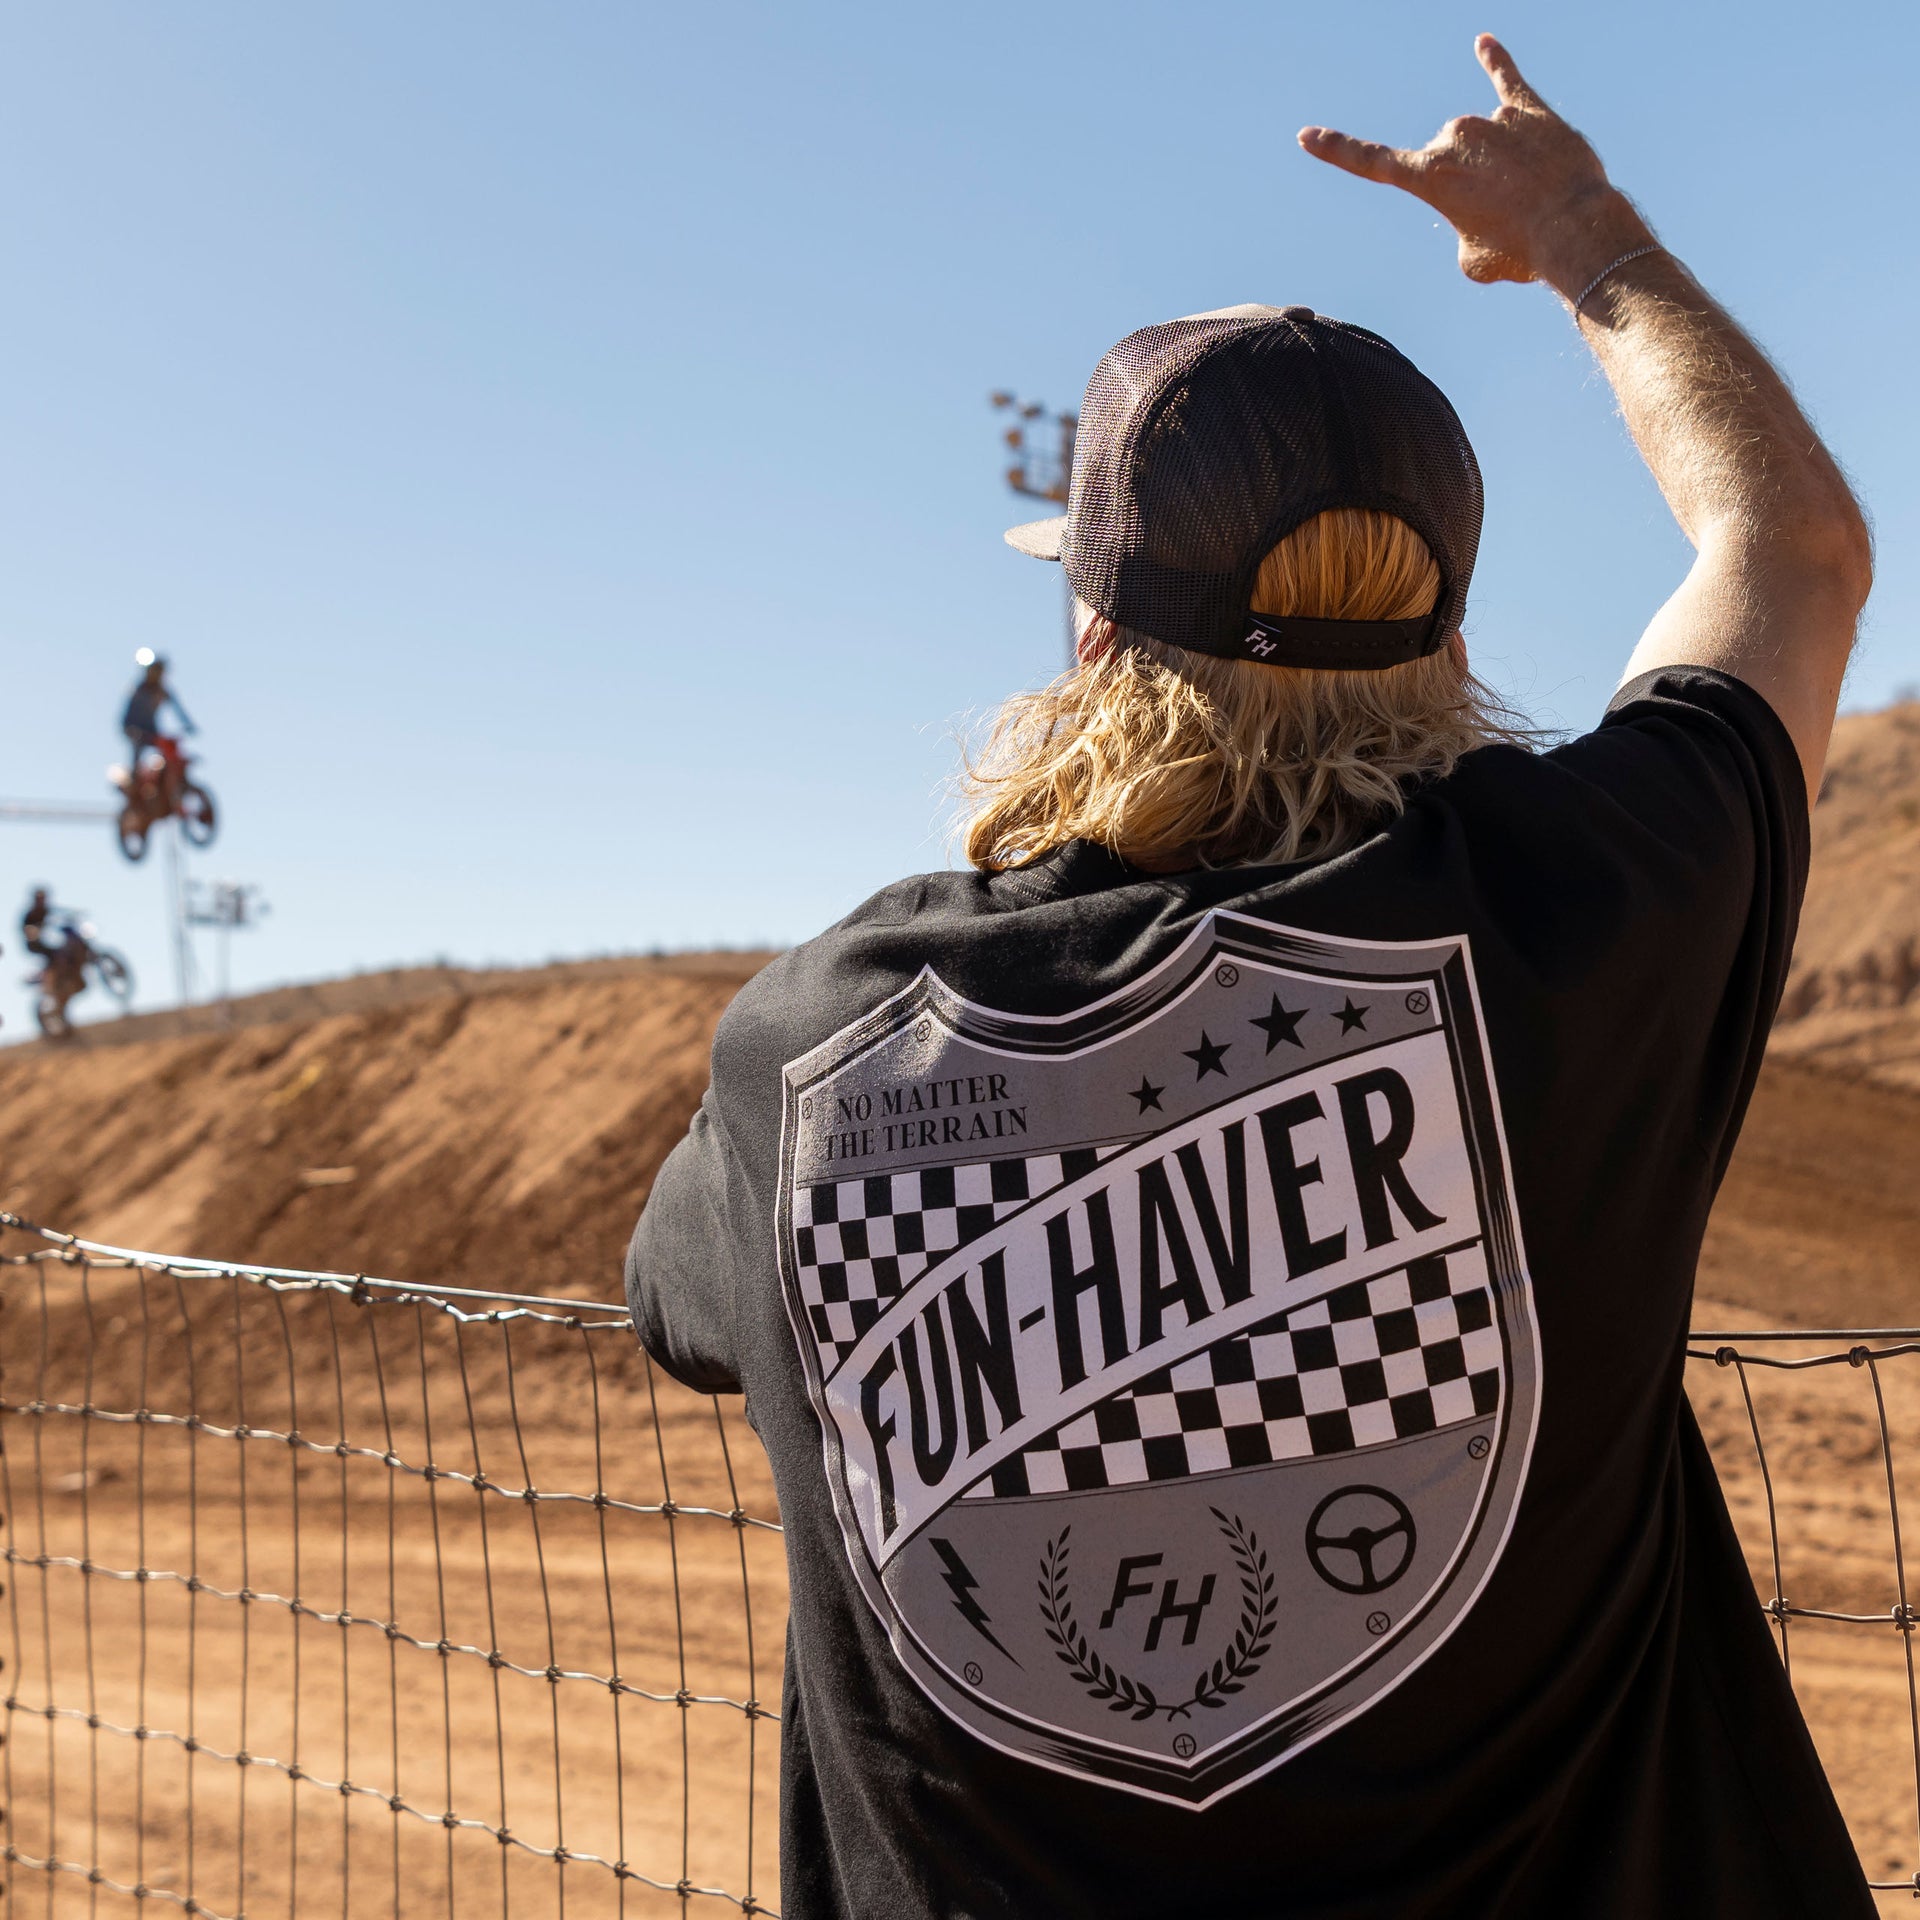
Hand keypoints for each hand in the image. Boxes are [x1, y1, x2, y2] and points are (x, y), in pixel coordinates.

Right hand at [1298, 35, 1651, 297]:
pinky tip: (1484, 45)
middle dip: (1470, 190)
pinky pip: (1507, 78)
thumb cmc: (1520, 250)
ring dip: (1502, 171)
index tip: (1306, 135)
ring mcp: (1491, 119)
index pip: (1370, 162)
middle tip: (1505, 220)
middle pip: (1447, 162)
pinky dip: (1496, 61)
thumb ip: (1465, 227)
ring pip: (1484, 146)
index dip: (1336, 150)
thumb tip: (1488, 199)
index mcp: (1428, 176)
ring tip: (1532, 199)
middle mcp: (1453, 137)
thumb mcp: (1474, 259)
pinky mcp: (1528, 108)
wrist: (1573, 227)